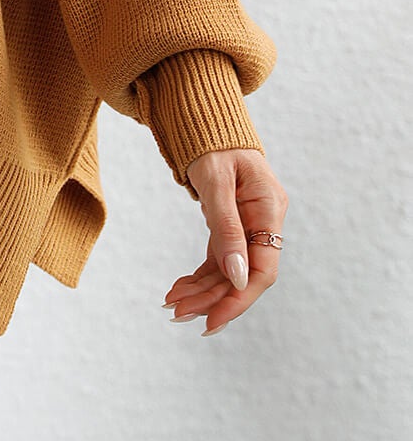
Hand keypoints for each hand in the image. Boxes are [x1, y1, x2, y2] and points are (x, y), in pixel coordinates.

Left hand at [162, 147, 286, 336]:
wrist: (205, 120)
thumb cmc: (212, 142)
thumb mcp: (215, 180)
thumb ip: (226, 227)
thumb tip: (237, 277)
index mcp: (268, 209)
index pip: (264, 268)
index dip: (240, 298)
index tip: (212, 320)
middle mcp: (263, 221)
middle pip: (244, 274)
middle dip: (213, 298)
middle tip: (178, 315)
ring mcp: (249, 226)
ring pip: (229, 270)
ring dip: (202, 291)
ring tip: (172, 305)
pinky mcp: (232, 227)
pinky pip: (219, 259)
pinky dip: (200, 276)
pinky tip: (179, 289)